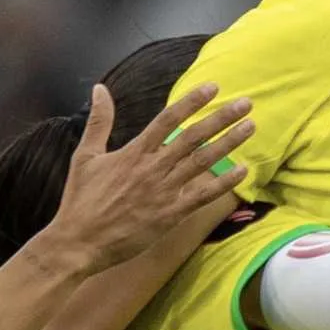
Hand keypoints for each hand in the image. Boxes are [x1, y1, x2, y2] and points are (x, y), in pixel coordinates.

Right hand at [51, 83, 252, 271]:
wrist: (79, 243)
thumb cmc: (80, 200)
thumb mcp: (85, 155)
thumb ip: (99, 121)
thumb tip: (99, 88)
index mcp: (134, 152)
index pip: (168, 118)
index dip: (192, 101)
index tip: (213, 87)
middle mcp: (153, 168)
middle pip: (194, 136)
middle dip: (221, 117)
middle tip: (246, 103)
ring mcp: (164, 191)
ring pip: (203, 161)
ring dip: (228, 143)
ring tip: (250, 127)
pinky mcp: (170, 215)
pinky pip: (203, 196)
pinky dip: (224, 183)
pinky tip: (243, 171)